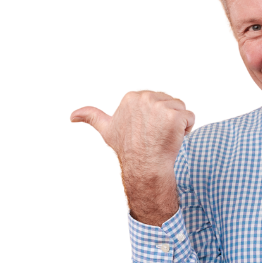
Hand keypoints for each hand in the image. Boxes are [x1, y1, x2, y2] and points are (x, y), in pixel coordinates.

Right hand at [68, 90, 194, 187]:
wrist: (145, 166)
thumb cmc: (128, 148)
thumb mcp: (107, 128)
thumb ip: (90, 116)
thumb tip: (71, 115)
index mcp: (132, 96)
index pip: (156, 101)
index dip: (154, 117)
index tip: (145, 131)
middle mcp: (145, 97)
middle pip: (169, 103)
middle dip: (166, 119)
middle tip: (155, 136)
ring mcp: (160, 106)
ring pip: (180, 110)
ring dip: (177, 125)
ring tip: (164, 138)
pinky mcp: (175, 115)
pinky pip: (190, 119)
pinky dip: (187, 130)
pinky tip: (175, 139)